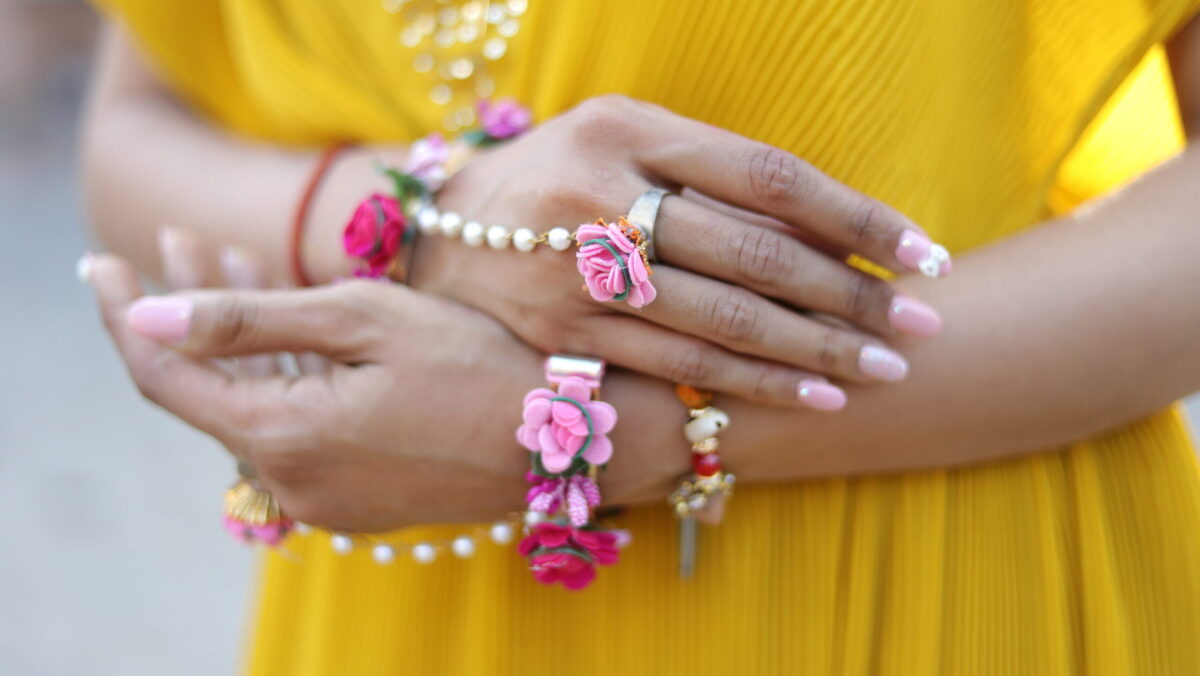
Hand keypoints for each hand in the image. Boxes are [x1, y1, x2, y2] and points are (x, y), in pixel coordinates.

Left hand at [86, 251, 683, 531]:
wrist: (567, 439)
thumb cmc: (474, 361)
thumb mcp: (360, 317)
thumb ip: (246, 319)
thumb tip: (145, 317)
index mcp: (281, 436)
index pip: (161, 374)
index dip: (123, 313)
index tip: (103, 258)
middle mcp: (290, 484)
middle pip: (208, 391)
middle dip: (188, 311)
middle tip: (180, 240)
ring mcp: (324, 500)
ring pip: (253, 409)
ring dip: (237, 342)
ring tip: (227, 259)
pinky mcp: (356, 501)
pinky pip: (294, 434)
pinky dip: (281, 380)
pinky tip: (288, 333)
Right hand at [411, 95, 949, 407]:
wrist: (443, 234)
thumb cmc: (563, 174)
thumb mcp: (626, 138)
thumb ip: (712, 173)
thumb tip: (831, 233)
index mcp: (628, 129)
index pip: (767, 175)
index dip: (854, 216)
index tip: (921, 253)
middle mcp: (600, 196)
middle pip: (752, 253)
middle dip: (847, 295)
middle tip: (919, 326)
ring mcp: (577, 272)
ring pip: (721, 319)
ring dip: (812, 351)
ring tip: (883, 370)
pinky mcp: (564, 334)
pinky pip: (675, 364)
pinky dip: (749, 384)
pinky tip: (808, 396)